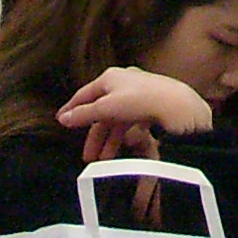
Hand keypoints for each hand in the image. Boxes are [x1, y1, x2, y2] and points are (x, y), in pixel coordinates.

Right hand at [57, 67, 211, 164]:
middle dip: (95, 136)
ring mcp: (139, 94)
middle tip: (87, 155)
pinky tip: (124, 148)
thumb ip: (84, 114)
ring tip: (104, 160)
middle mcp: (123, 82)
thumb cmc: (140, 100)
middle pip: (102, 111)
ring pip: (118, 119)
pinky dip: (125, 136)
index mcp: (110, 78)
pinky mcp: (152, 105)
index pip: (84, 94)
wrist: (177, 105)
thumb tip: (63, 118)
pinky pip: (132, 122)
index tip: (61, 121)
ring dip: (110, 140)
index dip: (72, 109)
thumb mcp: (106, 108)